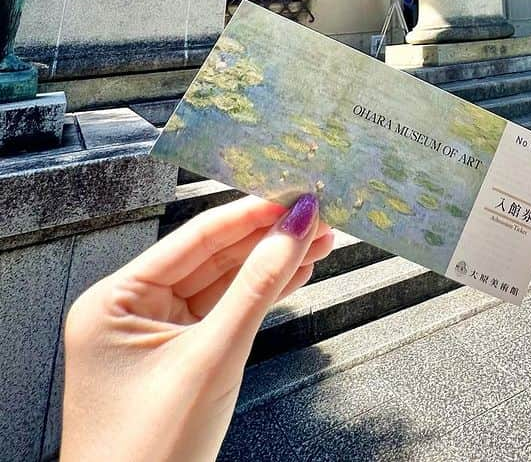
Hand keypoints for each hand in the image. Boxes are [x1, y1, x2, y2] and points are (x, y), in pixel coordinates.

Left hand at [61, 194, 332, 461]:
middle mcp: (127, 311)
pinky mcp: (178, 359)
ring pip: (223, 284)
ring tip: (319, 241)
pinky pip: (223, 314)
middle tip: (316, 215)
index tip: (294, 195)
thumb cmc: (148, 455)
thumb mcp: (212, 359)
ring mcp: (153, 336)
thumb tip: (293, 229)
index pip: (194, 238)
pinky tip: (295, 275)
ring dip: (272, 264)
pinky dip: (260, 297)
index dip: (250, 214)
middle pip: (212, 257)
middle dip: (269, 238)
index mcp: (112, 300)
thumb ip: (257, 288)